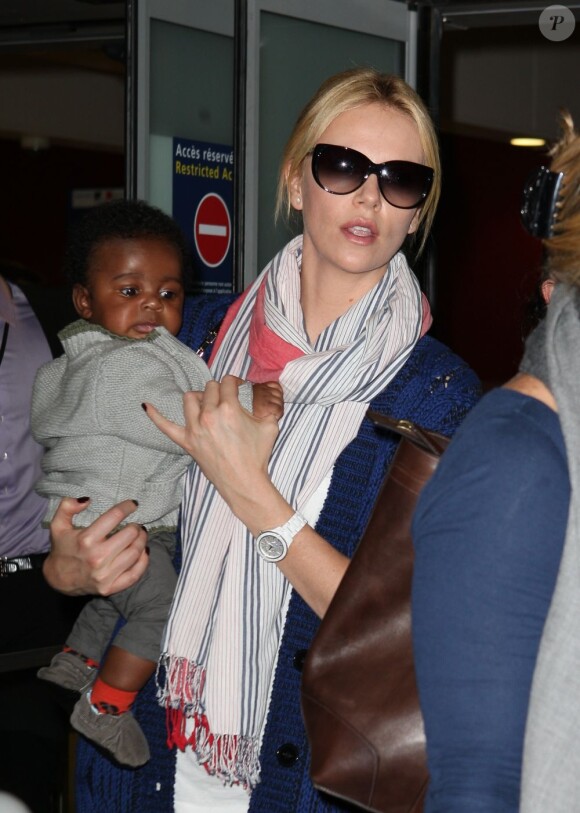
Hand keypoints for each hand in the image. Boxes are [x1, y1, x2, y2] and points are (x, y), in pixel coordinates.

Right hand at [43, 497, 148, 596]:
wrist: (58, 579)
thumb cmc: (63, 548)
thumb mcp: (58, 525)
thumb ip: (67, 507)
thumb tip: (87, 499)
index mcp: (86, 540)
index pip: (114, 517)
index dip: (127, 507)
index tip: (133, 504)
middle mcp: (97, 558)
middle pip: (130, 535)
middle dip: (135, 527)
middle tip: (135, 525)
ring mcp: (105, 575)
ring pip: (135, 553)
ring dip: (142, 541)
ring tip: (140, 535)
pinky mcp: (110, 588)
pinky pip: (134, 574)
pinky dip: (143, 562)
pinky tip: (143, 552)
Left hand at [144, 375, 279, 519]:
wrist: (245, 483)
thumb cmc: (257, 456)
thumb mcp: (270, 425)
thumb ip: (266, 406)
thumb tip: (264, 395)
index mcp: (229, 409)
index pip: (227, 382)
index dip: (235, 382)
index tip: (238, 387)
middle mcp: (209, 416)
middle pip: (210, 388)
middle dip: (220, 390)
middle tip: (227, 399)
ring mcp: (195, 429)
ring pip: (190, 398)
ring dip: (200, 397)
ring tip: (208, 403)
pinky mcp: (187, 442)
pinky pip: (165, 426)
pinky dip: (155, 415)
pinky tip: (146, 406)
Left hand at [252, 381, 283, 419]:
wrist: (240, 401)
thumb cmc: (250, 412)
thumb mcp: (259, 418)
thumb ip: (268, 418)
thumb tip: (275, 418)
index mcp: (264, 407)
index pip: (279, 409)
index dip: (279, 413)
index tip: (274, 415)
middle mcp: (266, 397)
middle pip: (280, 401)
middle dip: (279, 406)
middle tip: (274, 410)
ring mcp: (265, 390)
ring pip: (279, 393)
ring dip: (279, 398)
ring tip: (275, 403)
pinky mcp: (263, 385)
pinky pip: (276, 385)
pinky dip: (278, 389)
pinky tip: (275, 394)